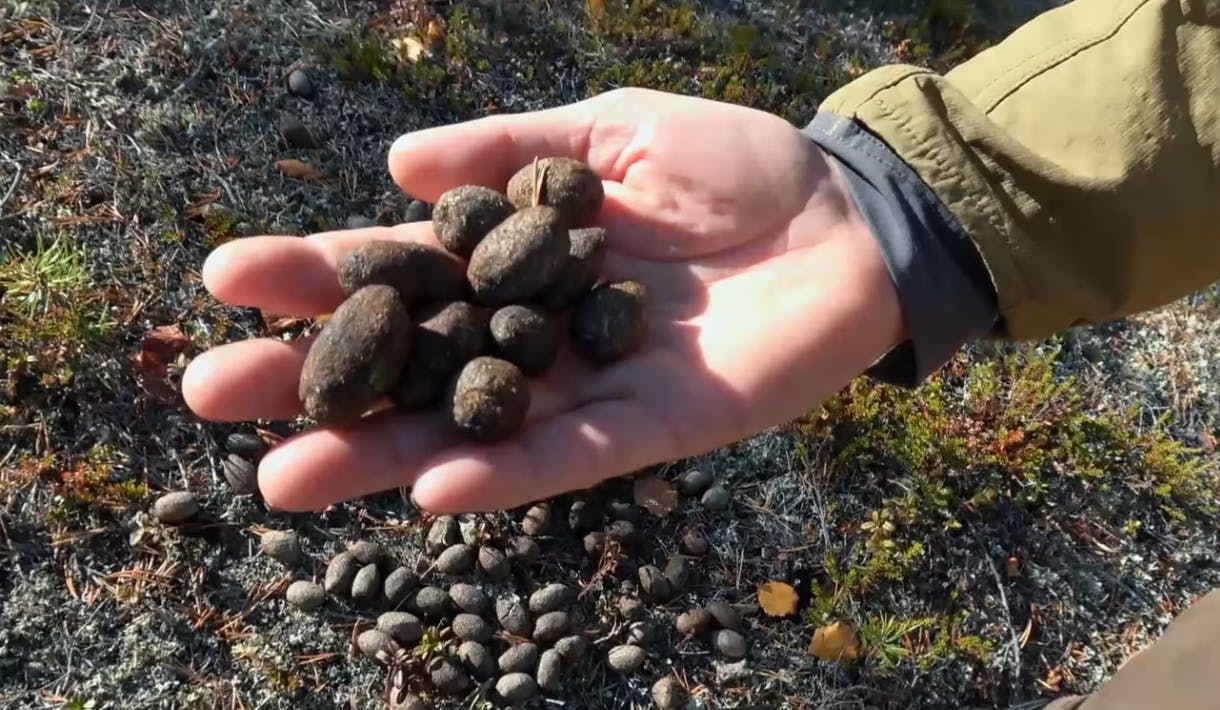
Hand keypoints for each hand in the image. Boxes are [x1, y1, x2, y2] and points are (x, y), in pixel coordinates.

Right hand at [183, 88, 904, 513]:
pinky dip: (504, 475)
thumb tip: (393, 167)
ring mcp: (587, 387)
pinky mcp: (652, 431)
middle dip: (315, 380)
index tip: (223, 278)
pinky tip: (430, 491)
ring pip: (471, 428)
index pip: (400, 272)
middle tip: (211, 396)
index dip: (315, 276)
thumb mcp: (611, 129)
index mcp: (517, 258)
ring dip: (382, 457)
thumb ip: (511, 149)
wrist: (848, 217)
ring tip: (287, 478)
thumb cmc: (736, 164)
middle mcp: (535, 331)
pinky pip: (568, 460)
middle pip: (412, 364)